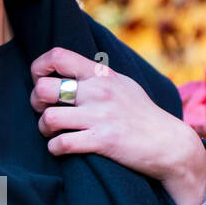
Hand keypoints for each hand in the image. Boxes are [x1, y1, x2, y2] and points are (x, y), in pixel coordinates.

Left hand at [29, 46, 205, 204]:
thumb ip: (96, 75)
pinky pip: (62, 144)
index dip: (38, 68)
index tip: (40, 81)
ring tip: (53, 133)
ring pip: (48, 118)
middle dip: (35, 103)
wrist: (170, 144)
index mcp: (101, 74)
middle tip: (44, 111)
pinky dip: (55, 148)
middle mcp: (98, 91)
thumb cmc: (142, 114)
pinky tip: (62, 148)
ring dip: (44, 129)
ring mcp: (100, 116)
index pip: (57, 56)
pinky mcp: (103, 141)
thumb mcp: (122, 84)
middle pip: (44, 89)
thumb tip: (68, 68)